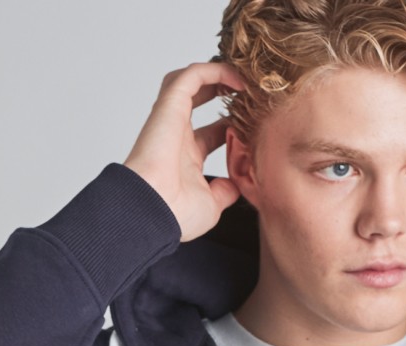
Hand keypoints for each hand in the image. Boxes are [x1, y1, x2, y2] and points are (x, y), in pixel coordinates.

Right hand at [123, 63, 245, 241]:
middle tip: (251, 91)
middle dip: (224, 90)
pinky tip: (237, 79)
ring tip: (243, 77)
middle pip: (199, 100)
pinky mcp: (169, 107)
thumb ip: (224, 192)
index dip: (233, 124)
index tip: (254, 124)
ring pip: (191, 80)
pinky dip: (215, 70)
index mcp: (186, 158)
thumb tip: (234, 187)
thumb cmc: (174, 214)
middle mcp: (177, 136)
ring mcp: (172, 120)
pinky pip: (192, 76)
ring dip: (218, 73)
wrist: (151, 212)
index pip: (212, 132)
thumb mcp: (211, 206)